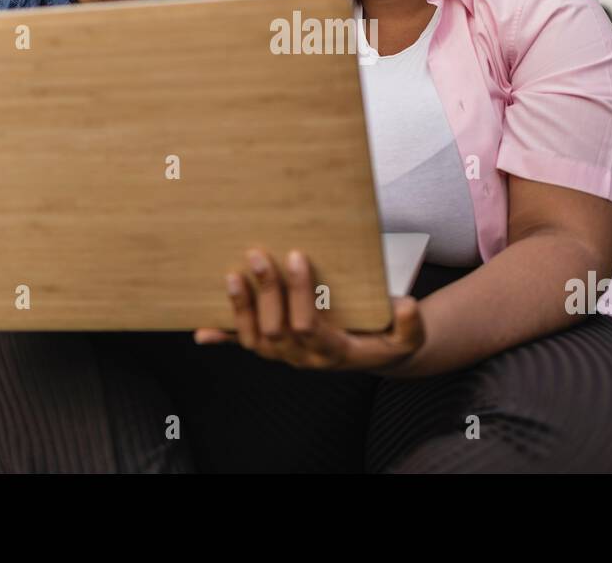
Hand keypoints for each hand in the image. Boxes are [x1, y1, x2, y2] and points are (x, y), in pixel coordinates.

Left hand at [193, 248, 424, 373]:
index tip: (298, 256)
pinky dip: (223, 338)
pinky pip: (245, 346)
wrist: (375, 355)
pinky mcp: (275, 348)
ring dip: (240, 309)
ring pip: (255, 340)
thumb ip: (410, 324)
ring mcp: (285, 355)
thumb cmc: (390, 339)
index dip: (298, 294)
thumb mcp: (408, 336)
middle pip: (275, 331)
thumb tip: (407, 305)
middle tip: (259, 254)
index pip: (308, 325)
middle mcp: (304, 358)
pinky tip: (201, 331)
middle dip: (265, 292)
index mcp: (334, 351)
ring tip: (232, 275)